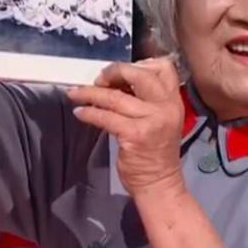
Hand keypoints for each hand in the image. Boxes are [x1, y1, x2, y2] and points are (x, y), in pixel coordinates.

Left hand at [67, 57, 184, 197]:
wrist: (159, 184)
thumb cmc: (156, 153)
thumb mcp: (160, 120)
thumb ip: (147, 100)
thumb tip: (116, 82)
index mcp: (173, 101)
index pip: (164, 67)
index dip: (140, 63)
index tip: (121, 71)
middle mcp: (165, 107)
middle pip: (139, 74)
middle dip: (114, 71)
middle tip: (98, 79)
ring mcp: (151, 120)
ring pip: (115, 96)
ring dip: (90, 93)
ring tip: (75, 94)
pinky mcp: (135, 134)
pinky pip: (106, 116)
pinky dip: (89, 113)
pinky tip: (80, 113)